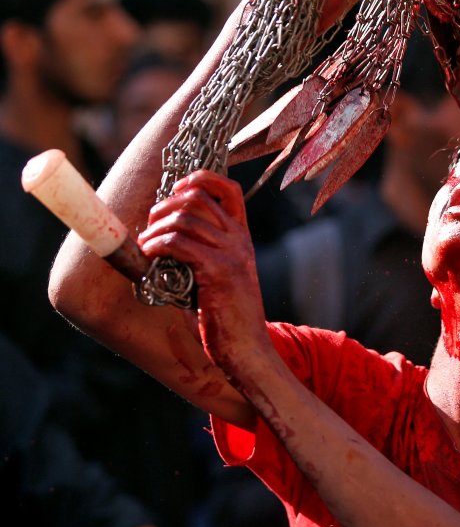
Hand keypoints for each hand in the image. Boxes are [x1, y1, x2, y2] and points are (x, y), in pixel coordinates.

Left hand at [137, 170, 268, 379]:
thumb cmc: (226, 315)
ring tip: (145, 244)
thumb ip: (202, 251)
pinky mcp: (218, 272)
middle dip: (165, 205)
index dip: (200, 179)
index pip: (229, 190)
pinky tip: (149, 256)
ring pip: (184, 219)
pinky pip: (179, 244)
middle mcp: (239, 240)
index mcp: (242, 236)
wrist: (247, 347)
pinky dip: (157, 246)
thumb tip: (162, 233)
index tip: (176, 189)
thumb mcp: (220, 275)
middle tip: (151, 224)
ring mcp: (231, 254)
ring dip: (155, 228)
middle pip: (198, 198)